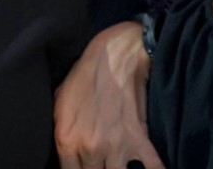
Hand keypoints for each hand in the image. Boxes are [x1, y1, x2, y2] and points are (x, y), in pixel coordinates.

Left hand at [54, 22, 163, 168]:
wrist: (115, 54)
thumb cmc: (86, 75)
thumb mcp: (60, 101)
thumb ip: (61, 131)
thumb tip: (64, 151)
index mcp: (66, 140)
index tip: (84, 166)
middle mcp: (90, 148)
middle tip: (101, 162)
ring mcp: (116, 146)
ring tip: (119, 164)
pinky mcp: (139, 139)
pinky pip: (152, 168)